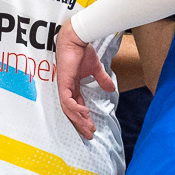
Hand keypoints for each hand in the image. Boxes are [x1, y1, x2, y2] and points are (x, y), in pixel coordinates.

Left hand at [56, 20, 113, 141]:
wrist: (77, 39)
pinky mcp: (63, 84)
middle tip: (89, 135)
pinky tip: (85, 113)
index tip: (92, 127)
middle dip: (81, 124)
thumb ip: (102, 80)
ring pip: (69, 110)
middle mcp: (66, 89)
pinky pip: (67, 102)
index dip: (84, 118)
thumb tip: (111, 89)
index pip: (77, 107)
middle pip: (72, 112)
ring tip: (88, 128)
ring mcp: (63, 87)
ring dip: (78, 120)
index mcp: (72, 87)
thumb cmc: (83, 52)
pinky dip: (75, 109)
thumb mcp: (96, 69)